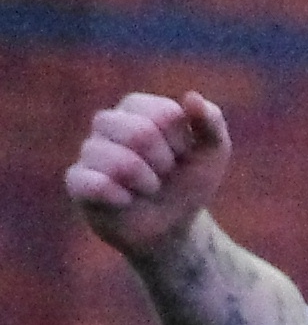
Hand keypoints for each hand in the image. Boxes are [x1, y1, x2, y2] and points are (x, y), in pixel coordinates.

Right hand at [66, 91, 231, 259]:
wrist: (172, 227)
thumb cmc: (188, 182)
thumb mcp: (212, 153)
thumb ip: (210, 122)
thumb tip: (192, 97)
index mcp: (138, 108)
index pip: (164, 113)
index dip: (182, 142)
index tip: (181, 154)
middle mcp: (108, 123)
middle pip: (139, 133)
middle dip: (164, 163)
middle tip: (164, 174)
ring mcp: (89, 151)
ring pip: (118, 160)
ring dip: (146, 183)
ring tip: (147, 188)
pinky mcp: (78, 181)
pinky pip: (93, 183)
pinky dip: (120, 197)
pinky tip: (126, 201)